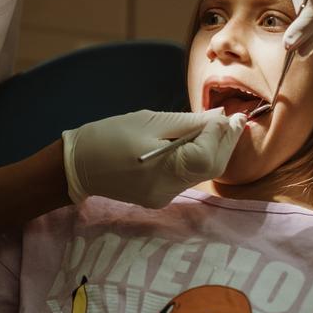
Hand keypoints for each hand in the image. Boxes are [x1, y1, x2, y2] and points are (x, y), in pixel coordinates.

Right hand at [62, 108, 244, 208]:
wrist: (76, 165)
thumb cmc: (108, 136)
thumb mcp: (149, 121)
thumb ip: (187, 122)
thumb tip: (218, 118)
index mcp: (162, 171)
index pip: (207, 158)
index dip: (221, 136)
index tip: (229, 115)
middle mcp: (167, 191)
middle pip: (211, 168)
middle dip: (226, 142)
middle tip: (236, 119)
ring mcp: (164, 197)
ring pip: (203, 173)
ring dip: (215, 149)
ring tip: (223, 126)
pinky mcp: (160, 196)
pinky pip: (188, 175)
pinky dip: (199, 157)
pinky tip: (201, 140)